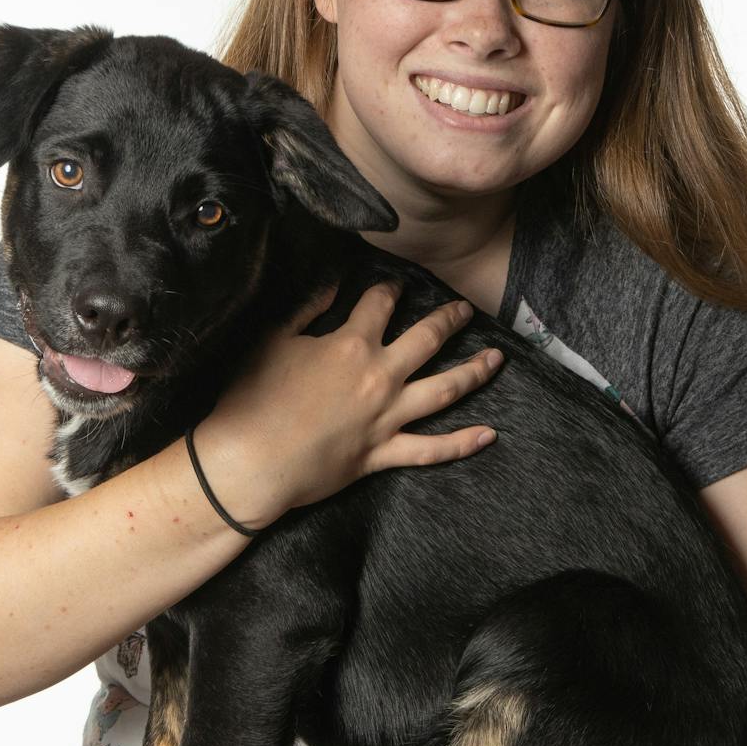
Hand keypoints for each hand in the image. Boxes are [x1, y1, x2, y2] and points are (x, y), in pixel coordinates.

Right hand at [195, 280, 503, 527]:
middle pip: (428, 340)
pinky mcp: (382, 453)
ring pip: (444, 390)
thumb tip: (329, 286)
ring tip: (497, 359)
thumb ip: (304, 309)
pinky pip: (430, 449)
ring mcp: (386, 417)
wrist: (249, 461)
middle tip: (465, 310)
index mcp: (351, 344)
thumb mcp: (272, 341)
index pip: (380, 304)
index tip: (397, 284)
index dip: (390, 290)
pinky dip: (461, 444)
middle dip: (450, 320)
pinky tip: (489, 435)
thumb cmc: (252, 398)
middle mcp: (379, 376)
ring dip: (475, 372)